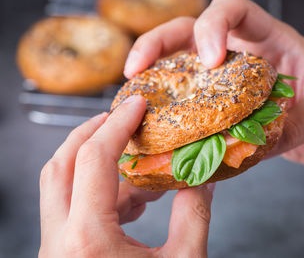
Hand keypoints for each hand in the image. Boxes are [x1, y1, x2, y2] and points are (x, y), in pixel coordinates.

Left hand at [39, 95, 214, 256]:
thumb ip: (194, 216)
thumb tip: (202, 179)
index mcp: (88, 239)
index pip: (95, 160)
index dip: (119, 124)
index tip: (137, 105)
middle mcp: (60, 242)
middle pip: (60, 167)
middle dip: (89, 133)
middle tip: (116, 117)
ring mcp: (56, 249)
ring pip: (62, 189)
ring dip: (98, 168)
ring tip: (138, 165)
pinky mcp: (63, 255)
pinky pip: (72, 213)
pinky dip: (101, 196)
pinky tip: (134, 201)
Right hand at [124, 0, 303, 180]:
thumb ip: (284, 126)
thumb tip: (238, 147)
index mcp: (272, 40)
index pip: (232, 9)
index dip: (212, 25)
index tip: (209, 59)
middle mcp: (245, 55)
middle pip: (190, 33)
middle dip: (158, 45)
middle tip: (136, 70)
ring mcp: (234, 83)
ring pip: (185, 69)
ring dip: (157, 79)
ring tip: (136, 98)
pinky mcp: (232, 111)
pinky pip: (197, 108)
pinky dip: (177, 118)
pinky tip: (163, 134)